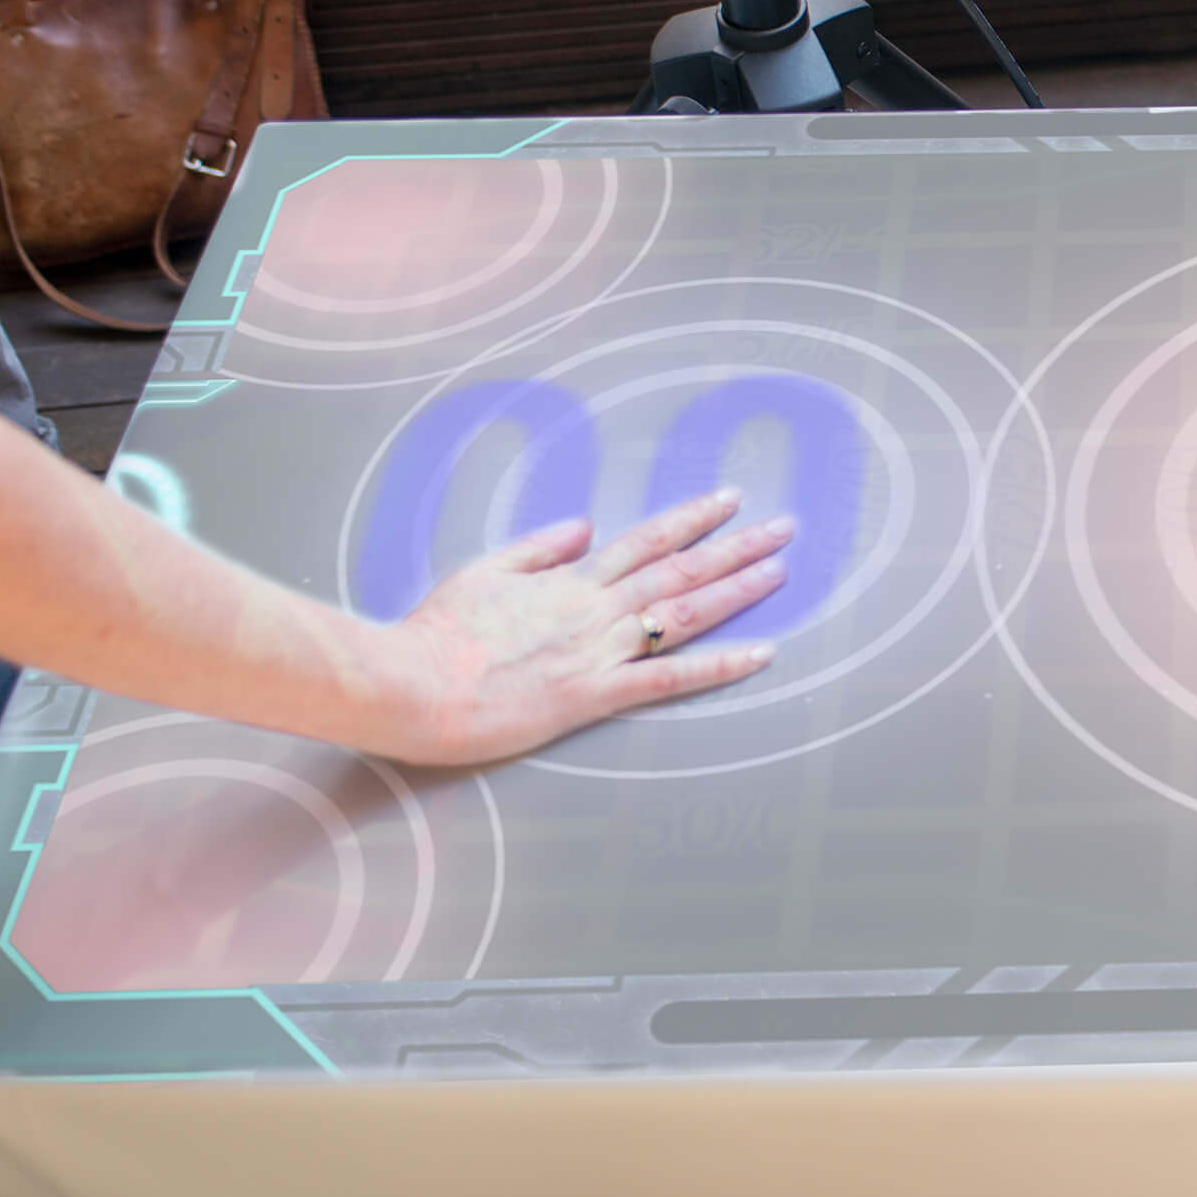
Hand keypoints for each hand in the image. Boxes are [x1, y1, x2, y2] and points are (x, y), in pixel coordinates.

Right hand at [373, 488, 793, 765]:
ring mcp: (598, 651)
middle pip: (679, 570)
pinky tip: (760, 654)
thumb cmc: (438, 633)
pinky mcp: (594, 696)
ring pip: (683, 614)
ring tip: (781, 571)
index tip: (730, 500)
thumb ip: (538, 547)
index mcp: (570, 579)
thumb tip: (585, 527)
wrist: (411, 683)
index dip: (693, 518)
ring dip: (737, 591)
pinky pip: (669, 680)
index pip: (646, 539)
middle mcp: (595, 609)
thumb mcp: (483, 570)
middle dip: (736, 546)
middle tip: (786, 528)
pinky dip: (719, 666)